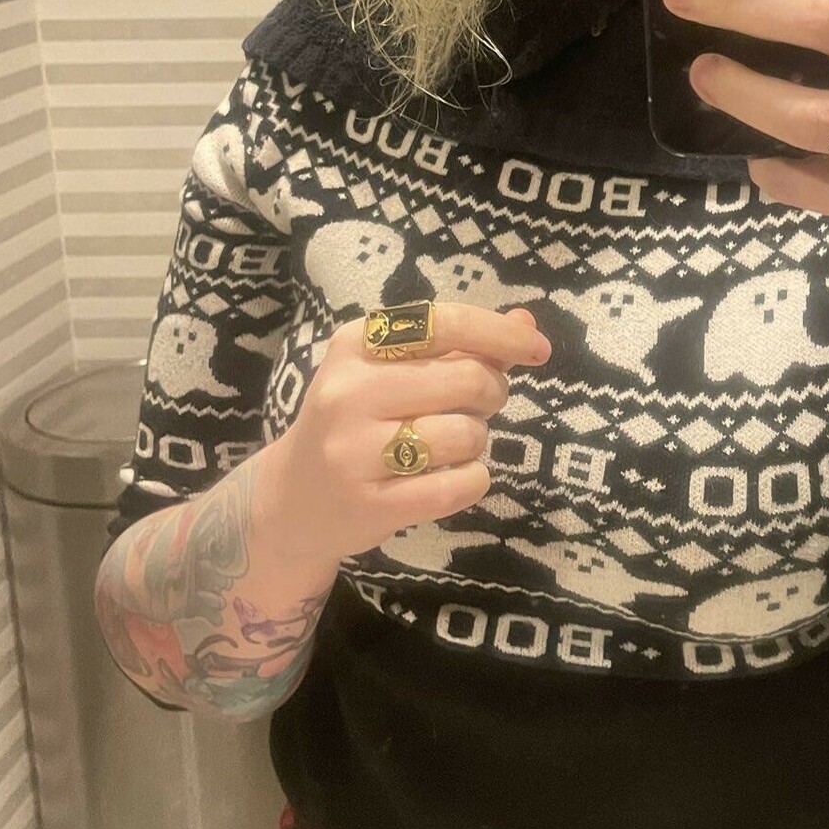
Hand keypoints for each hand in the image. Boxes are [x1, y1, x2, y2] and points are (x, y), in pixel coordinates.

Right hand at [256, 305, 552, 565]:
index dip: (501, 334)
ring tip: (449, 444)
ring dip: (476, 440)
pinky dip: (473, 480)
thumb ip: (459, 345)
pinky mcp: (370, 505)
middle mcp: (349, 392)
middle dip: (492, 391)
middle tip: (479, 404)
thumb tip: (525, 323)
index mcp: (356, 344)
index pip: (446, 322)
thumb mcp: (392, 370)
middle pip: (467, 379)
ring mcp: (354, 451)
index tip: (537, 349)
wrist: (291, 500)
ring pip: (467, 435)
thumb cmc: (356, 421)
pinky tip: (452, 477)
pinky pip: (458, 486)